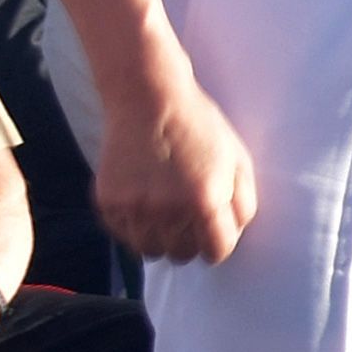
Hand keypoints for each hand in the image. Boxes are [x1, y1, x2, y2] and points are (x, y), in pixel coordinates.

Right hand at [95, 60, 260, 267]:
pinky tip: (142, 198)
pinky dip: (134, 225)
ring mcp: (134, 208)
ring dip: (160, 237)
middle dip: (189, 240)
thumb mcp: (238, 160)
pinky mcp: (108, 202)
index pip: (216, 253)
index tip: (212, 228)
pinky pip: (123, 234)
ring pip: (150, 250)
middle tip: (187, 212)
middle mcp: (168, 210)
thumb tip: (231, 237)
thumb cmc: (198, 126)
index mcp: (204, 201)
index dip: (217, 242)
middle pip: (182, 255)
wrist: (147, 96)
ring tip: (163, 208)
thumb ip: (243, 204)